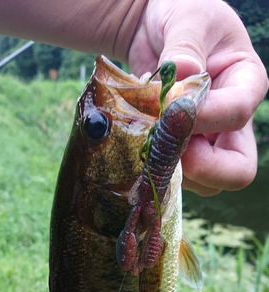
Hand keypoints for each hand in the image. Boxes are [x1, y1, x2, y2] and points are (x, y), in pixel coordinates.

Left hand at [129, 0, 268, 195]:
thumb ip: (185, 47)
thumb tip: (181, 76)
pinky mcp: (182, 152)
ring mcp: (207, 142)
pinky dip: (155, 167)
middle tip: (165, 148)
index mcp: (246, 84)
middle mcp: (232, 122)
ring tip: (146, 134)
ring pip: (203, 181)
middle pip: (235, 170)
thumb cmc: (180, 13)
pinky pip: (175, 176)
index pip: (237, 114)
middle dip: (200, 168)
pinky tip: (139, 141)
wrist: (152, 29)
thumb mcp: (188, 17)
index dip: (204, 119)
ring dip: (171, 168)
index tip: (168, 110)